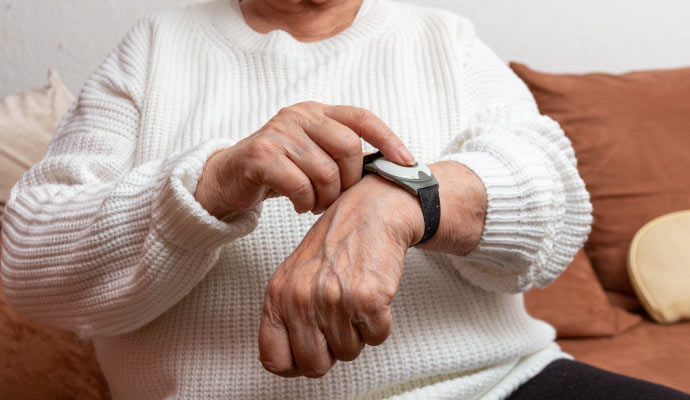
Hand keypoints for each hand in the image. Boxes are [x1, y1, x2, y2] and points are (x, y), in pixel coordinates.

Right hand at [194, 102, 415, 218]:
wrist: (230, 178)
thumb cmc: (281, 169)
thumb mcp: (314, 154)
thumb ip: (342, 154)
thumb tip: (390, 166)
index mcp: (317, 111)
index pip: (361, 118)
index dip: (388, 139)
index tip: (407, 163)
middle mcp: (299, 116)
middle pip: (348, 147)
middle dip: (349, 181)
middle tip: (338, 198)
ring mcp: (278, 133)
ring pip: (325, 172)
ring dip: (326, 198)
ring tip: (316, 205)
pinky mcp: (260, 155)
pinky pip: (299, 185)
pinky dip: (305, 203)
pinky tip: (300, 206)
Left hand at [258, 174, 420, 377]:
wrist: (370, 212)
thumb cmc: (334, 245)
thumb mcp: (294, 276)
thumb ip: (286, 316)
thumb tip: (290, 360)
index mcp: (278, 296)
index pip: (273, 359)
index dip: (295, 363)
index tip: (308, 353)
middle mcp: (301, 300)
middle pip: (314, 366)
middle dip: (330, 351)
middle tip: (338, 323)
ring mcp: (333, 301)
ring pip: (349, 353)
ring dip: (357, 332)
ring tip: (354, 299)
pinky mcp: (368, 300)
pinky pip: (377, 338)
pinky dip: (380, 323)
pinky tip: (373, 295)